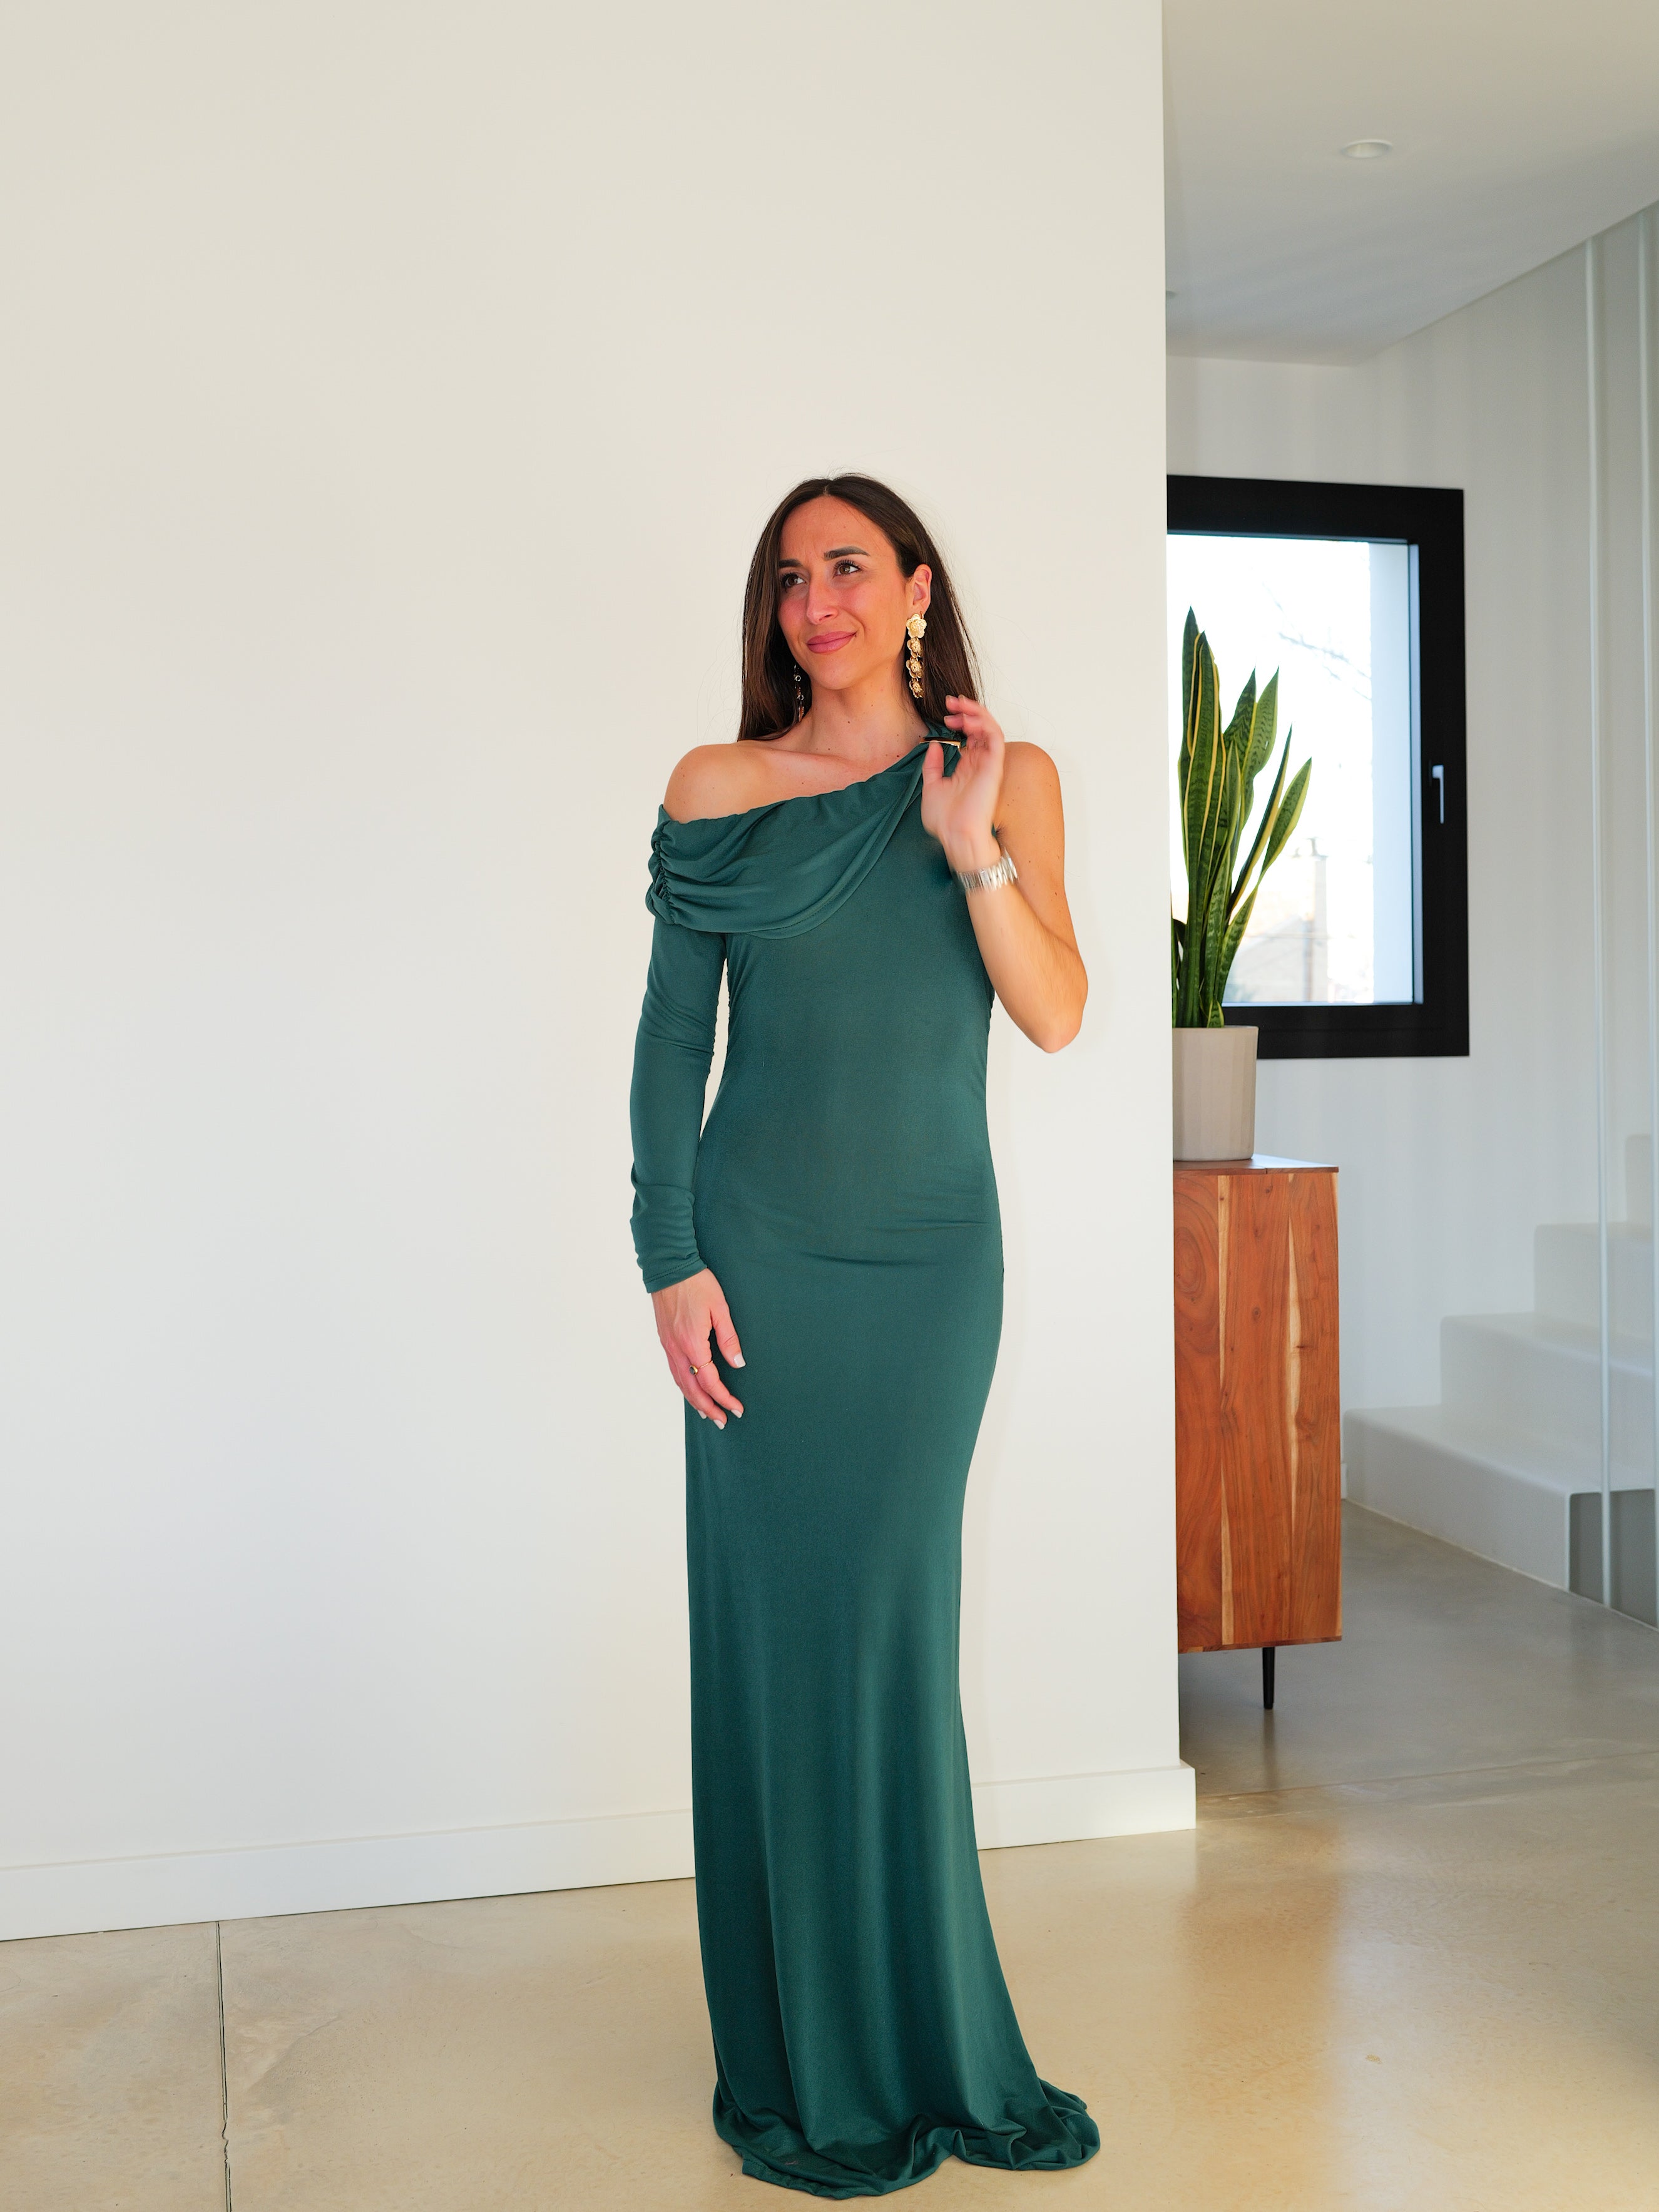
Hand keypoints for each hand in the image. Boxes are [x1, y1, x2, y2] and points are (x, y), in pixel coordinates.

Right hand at [650, 1268, 744, 1426]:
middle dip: (708, 1407)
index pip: (710, 1381)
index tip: (737, 1408)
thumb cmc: (697, 1284)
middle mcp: (677, 1349)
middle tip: (723, 1421)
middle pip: (692, 1389)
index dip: (724, 1398)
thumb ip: (729, 1338)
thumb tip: (738, 1363)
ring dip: (694, 1401)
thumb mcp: (720, 1308)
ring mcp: (668, 1345)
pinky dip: (684, 1386)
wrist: (669, 1267)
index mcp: (693, 1343)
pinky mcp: (665, 1340)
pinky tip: (691, 1390)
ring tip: (707, 1413)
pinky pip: (674, 1371)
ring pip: (680, 1382)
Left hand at [920, 695, 1005, 873]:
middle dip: (968, 710)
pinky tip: (968, 722)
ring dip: (977, 713)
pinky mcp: (994, 767)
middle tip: (952, 702)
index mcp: (967, 767)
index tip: (944, 715)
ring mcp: (988, 764)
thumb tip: (934, 745)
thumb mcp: (931, 787)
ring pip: (991, 728)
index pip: (970, 735)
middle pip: (981, 727)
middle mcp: (980, 763)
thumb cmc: (945, 821)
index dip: (960, 720)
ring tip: (960, 707)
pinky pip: (996, 738)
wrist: (956, 836)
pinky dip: (984, 725)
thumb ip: (933, 766)